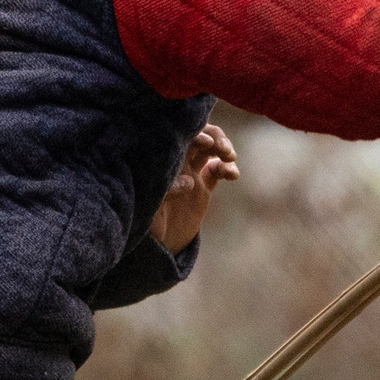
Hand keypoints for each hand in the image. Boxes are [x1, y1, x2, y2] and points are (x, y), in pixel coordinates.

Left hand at [150, 123, 238, 250]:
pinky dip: (228, 168)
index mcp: (162, 161)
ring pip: (211, 150)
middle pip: (199, 136)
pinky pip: (218, 171)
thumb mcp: (150, 209)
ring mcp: (190, 173)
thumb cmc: (146, 226)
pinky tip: (233, 174)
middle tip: (224, 149)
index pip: (180, 137)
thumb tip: (189, 181)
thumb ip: (167, 192)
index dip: (196, 135)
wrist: (157, 245)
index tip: (207, 143)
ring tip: (230, 158)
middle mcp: (177, 162)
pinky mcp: (202, 187)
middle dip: (215, 137)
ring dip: (223, 148)